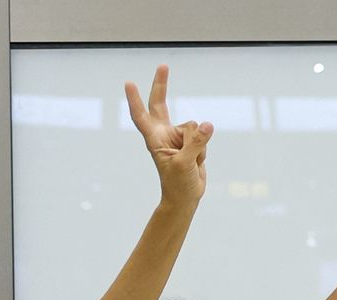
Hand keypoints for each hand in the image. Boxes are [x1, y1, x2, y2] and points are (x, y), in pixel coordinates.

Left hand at [124, 65, 211, 206]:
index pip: (141, 116)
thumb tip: (207, 124)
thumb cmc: (177, 184)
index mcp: (154, 140)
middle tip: (163, 65)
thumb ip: (195, 143)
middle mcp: (163, 134)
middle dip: (161, 85)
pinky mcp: (191, 140)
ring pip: (194, 126)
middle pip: (161, 104)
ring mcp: (177, 136)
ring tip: (190, 161)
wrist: (186, 197)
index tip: (129, 83)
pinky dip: (204, 148)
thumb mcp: (184, 164)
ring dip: (198, 144)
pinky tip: (197, 160)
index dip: (135, 100)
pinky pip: (204, 134)